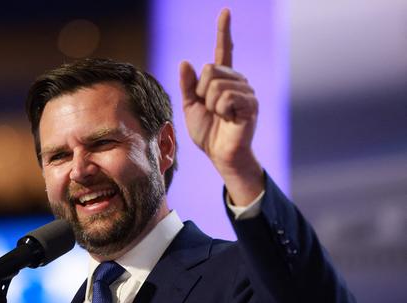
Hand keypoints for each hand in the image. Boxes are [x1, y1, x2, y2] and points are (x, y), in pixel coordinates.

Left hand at [179, 8, 263, 204]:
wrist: (219, 154)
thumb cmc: (207, 133)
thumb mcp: (189, 107)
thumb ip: (187, 86)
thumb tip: (185, 62)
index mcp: (221, 80)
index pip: (223, 50)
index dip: (224, 31)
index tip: (225, 11)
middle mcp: (237, 81)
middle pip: (211, 69)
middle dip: (202, 92)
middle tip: (210, 109)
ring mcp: (246, 91)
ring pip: (217, 84)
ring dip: (211, 104)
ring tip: (220, 116)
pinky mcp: (251, 103)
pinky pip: (226, 96)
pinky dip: (221, 110)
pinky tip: (229, 119)